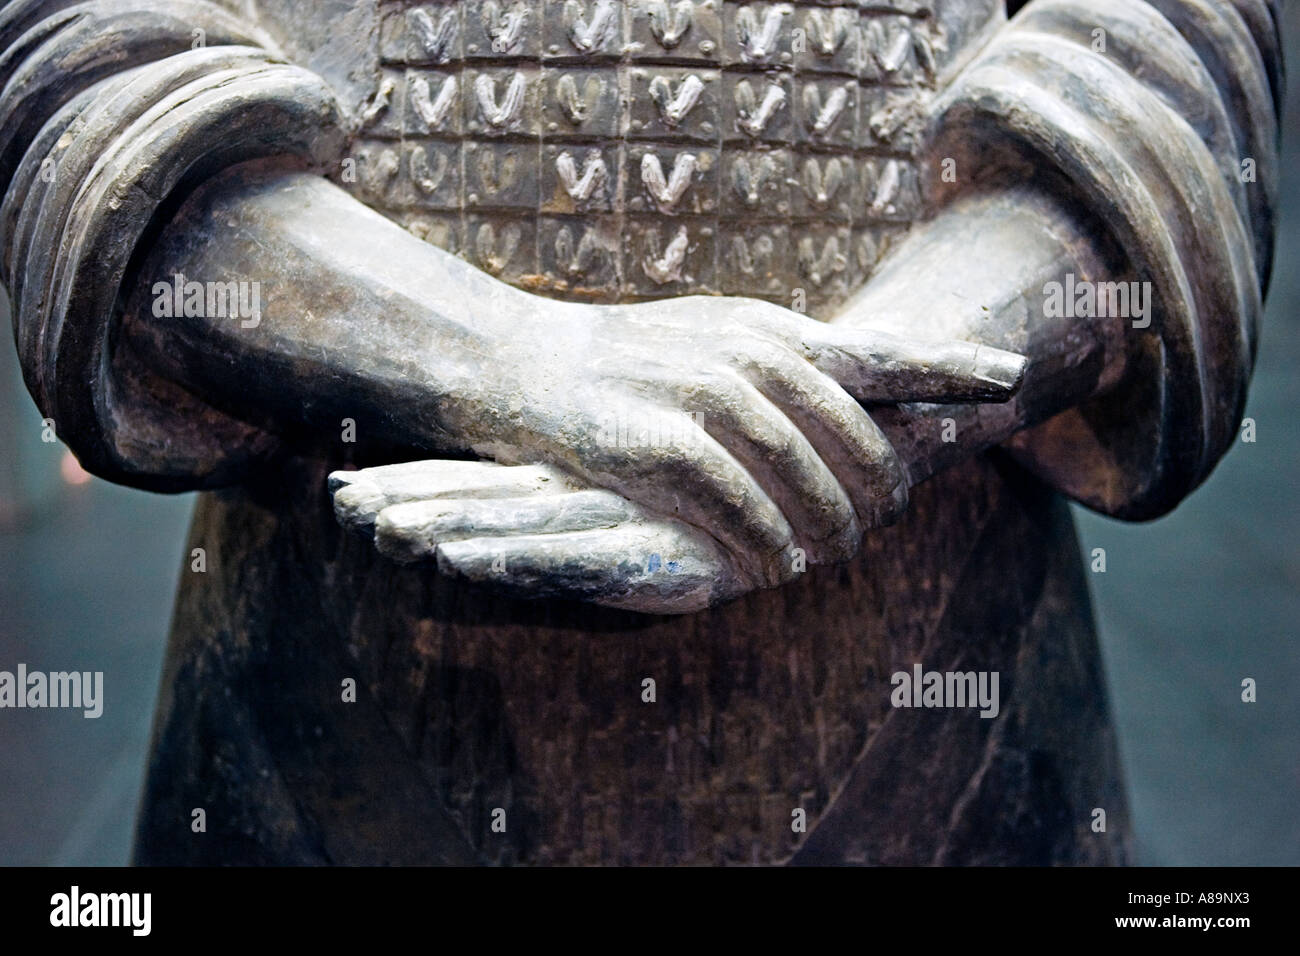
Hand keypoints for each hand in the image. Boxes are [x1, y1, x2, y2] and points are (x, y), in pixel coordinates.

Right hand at [332, 294, 1024, 610]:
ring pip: (798, 471)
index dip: (949, 367)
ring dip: (826, 524)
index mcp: (767, 328)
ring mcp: (696, 392)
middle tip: (877, 529)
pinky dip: (762, 537)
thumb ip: (781, 368)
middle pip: (850, 431)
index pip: (878, 349)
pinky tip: (774, 565)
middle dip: (876, 489)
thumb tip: (858, 404)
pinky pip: (732, 501)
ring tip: (833, 555)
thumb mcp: (711, 340)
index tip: (1010, 379)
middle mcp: (742, 352)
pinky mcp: (649, 439)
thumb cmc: (622, 364)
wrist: (513, 365)